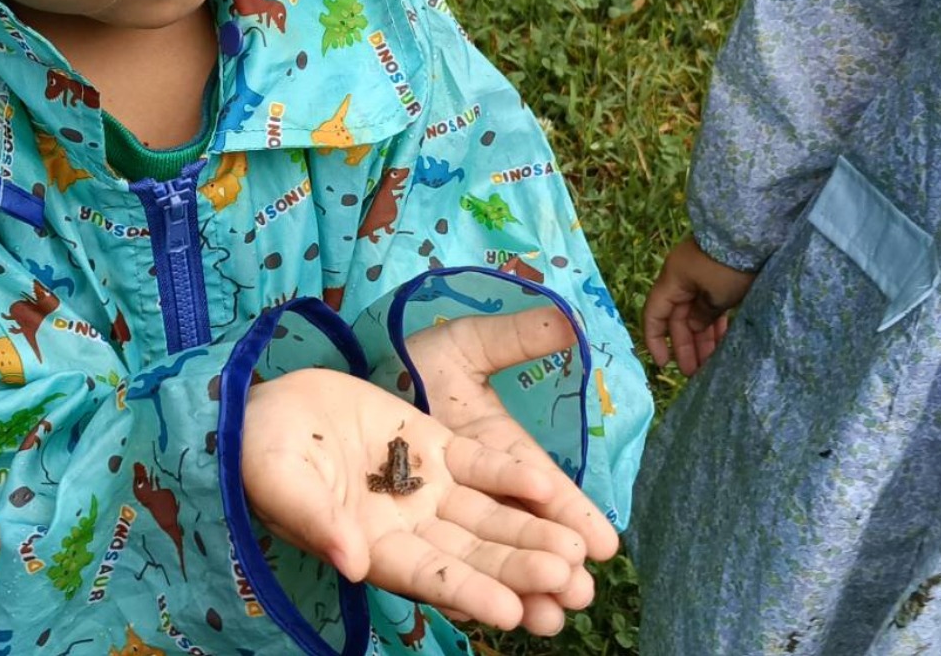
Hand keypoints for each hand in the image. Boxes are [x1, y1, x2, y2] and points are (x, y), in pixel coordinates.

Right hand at [241, 368, 589, 631]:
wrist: (262, 403)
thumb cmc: (257, 451)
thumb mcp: (279, 482)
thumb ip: (317, 521)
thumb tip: (353, 563)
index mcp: (369, 547)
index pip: (429, 577)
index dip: (469, 594)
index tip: (512, 613)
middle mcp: (406, 526)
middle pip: (472, 554)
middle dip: (519, 569)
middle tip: (567, 582)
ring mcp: (424, 487)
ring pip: (487, 516)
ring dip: (530, 532)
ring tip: (579, 551)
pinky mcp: (433, 445)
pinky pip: (481, 466)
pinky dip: (513, 477)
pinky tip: (550, 487)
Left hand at [401, 307, 619, 635]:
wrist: (336, 372)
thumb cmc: (411, 355)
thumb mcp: (467, 344)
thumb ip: (516, 338)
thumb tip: (569, 323)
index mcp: (490, 449)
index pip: (536, 486)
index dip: (568, 514)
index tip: (604, 544)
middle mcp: (459, 490)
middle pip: (508, 531)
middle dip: (544, 562)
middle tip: (580, 594)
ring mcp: (420, 513)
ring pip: (471, 556)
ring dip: (506, 584)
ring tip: (546, 617)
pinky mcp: (383, 531)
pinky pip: (420, 564)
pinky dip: (452, 588)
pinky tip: (483, 612)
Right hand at [641, 237, 755, 374]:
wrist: (754, 233)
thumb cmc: (729, 265)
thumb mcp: (716, 295)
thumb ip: (702, 316)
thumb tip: (694, 328)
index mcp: (673, 280)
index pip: (654, 315)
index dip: (655, 341)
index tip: (663, 364)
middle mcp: (683, 280)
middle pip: (678, 318)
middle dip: (686, 346)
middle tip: (695, 373)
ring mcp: (702, 278)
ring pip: (697, 314)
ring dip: (702, 339)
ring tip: (711, 363)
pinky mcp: (720, 278)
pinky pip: (713, 307)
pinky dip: (715, 325)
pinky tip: (722, 343)